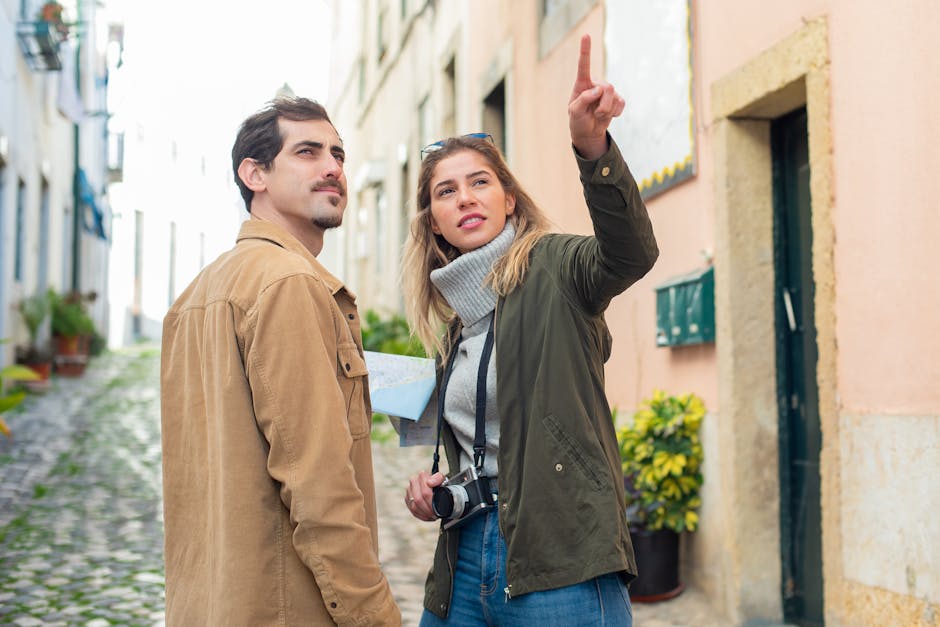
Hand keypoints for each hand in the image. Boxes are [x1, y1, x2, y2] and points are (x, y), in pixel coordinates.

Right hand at [405, 470, 444, 521]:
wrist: (435, 487)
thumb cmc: (439, 484)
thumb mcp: (442, 480)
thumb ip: (438, 478)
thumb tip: (429, 483)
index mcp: (422, 476)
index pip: (425, 492)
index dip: (431, 501)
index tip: (437, 506)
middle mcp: (413, 482)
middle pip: (418, 500)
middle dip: (428, 509)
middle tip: (435, 513)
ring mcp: (409, 491)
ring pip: (414, 506)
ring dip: (424, 513)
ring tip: (432, 515)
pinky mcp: (407, 499)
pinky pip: (412, 510)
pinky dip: (421, 515)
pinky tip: (427, 516)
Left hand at [568, 34, 624, 159]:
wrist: (588, 132)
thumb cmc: (578, 121)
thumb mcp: (575, 112)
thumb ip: (584, 99)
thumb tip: (599, 89)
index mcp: (582, 84)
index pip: (583, 65)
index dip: (585, 50)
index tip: (586, 35)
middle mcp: (596, 84)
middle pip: (607, 87)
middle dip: (602, 105)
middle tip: (594, 113)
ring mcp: (607, 91)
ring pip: (614, 97)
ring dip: (607, 110)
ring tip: (598, 114)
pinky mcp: (617, 99)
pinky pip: (621, 104)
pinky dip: (615, 113)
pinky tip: (608, 115)